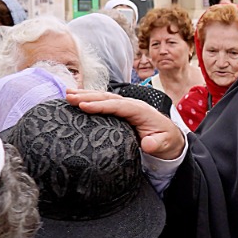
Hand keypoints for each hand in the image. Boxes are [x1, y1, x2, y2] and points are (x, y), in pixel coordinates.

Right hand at [66, 89, 184, 158]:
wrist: (170, 138)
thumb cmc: (166, 141)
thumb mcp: (165, 144)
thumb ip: (156, 144)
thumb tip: (147, 144)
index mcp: (141, 111)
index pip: (118, 106)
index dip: (101, 105)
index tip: (84, 106)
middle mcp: (132, 105)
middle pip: (108, 98)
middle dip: (88, 96)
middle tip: (69, 97)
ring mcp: (126, 106)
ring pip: (104, 97)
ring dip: (86, 95)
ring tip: (67, 93)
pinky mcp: (121, 110)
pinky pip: (104, 102)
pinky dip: (90, 99)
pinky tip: (77, 98)